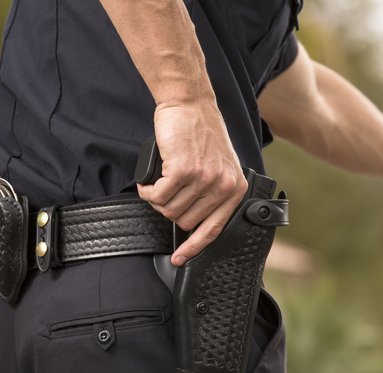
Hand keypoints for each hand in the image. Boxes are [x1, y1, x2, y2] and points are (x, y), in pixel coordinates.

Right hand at [137, 99, 247, 266]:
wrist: (189, 104)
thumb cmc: (200, 132)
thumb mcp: (219, 165)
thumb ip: (213, 192)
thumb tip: (194, 221)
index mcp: (235, 188)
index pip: (214, 229)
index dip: (194, 247)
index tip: (180, 259)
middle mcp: (223, 185)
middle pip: (185, 221)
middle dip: (170, 210)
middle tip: (165, 193)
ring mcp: (203, 179)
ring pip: (169, 209)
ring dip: (157, 199)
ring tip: (157, 183)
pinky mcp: (182, 170)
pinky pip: (157, 196)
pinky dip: (147, 191)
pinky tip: (148, 182)